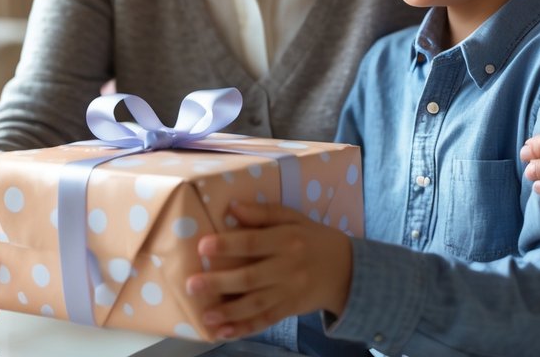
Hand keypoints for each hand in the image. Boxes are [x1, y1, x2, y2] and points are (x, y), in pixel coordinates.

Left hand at [184, 202, 351, 340]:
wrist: (347, 269)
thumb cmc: (313, 238)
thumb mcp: (293, 217)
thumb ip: (263, 212)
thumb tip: (232, 207)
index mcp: (287, 239)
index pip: (253, 243)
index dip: (228, 245)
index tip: (203, 246)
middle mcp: (288, 267)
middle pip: (250, 277)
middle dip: (219, 282)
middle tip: (192, 284)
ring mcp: (290, 292)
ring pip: (256, 304)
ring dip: (229, 312)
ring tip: (205, 316)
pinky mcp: (290, 309)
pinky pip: (266, 321)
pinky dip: (245, 328)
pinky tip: (225, 332)